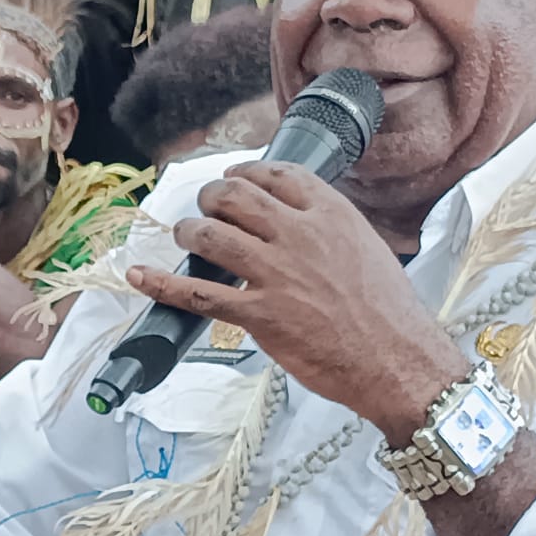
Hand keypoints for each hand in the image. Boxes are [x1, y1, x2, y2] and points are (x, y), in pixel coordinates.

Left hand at [124, 162, 468, 440]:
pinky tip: (138, 276)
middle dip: (211, 197)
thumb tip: (300, 224)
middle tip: (206, 208)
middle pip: (234, 196)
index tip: (233, 179)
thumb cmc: (388, 314)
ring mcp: (276, 274)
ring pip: (210, 236)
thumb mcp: (367, 250)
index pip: (275, 174)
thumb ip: (329, 231)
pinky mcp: (259, 315)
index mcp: (331, 214)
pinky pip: (196, 293)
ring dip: (189, 231)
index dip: (244, 173)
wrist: (397, 362)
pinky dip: (160, 284)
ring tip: (185, 236)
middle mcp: (299, 235)